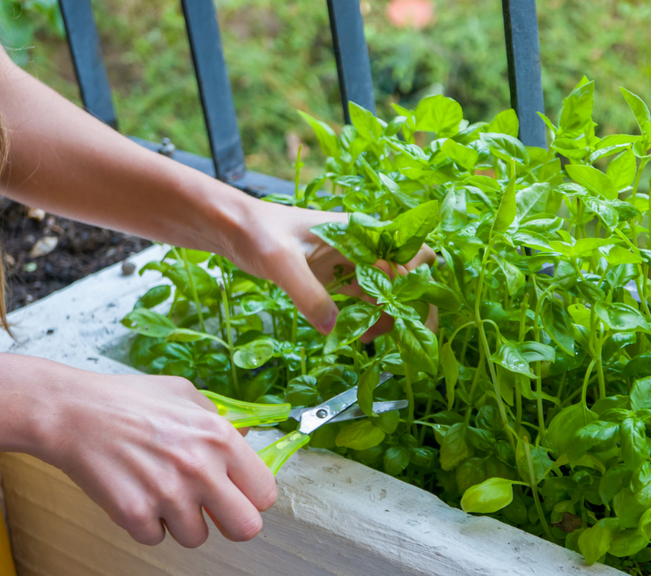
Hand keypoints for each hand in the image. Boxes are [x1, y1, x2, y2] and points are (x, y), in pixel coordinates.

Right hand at [39, 370, 276, 546]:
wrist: (73, 412)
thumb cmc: (126, 400)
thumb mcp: (185, 393)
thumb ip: (219, 419)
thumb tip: (243, 441)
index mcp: (220, 438)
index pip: (265, 492)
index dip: (252, 495)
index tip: (239, 494)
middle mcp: (200, 469)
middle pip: (245, 528)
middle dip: (230, 522)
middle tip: (212, 509)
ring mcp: (168, 495)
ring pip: (196, 538)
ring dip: (182, 521)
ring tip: (161, 490)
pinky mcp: (135, 515)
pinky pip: (156, 538)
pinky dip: (147, 523)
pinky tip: (136, 494)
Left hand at [229, 202, 435, 334]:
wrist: (234, 229)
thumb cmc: (258, 233)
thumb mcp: (280, 261)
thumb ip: (308, 294)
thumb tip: (333, 329)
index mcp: (362, 233)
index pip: (412, 257)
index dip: (417, 286)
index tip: (403, 315)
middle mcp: (366, 247)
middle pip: (413, 276)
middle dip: (416, 306)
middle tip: (406, 339)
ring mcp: (355, 263)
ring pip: (393, 292)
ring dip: (394, 317)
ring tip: (373, 341)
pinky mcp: (340, 278)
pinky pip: (369, 300)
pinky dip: (373, 319)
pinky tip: (360, 337)